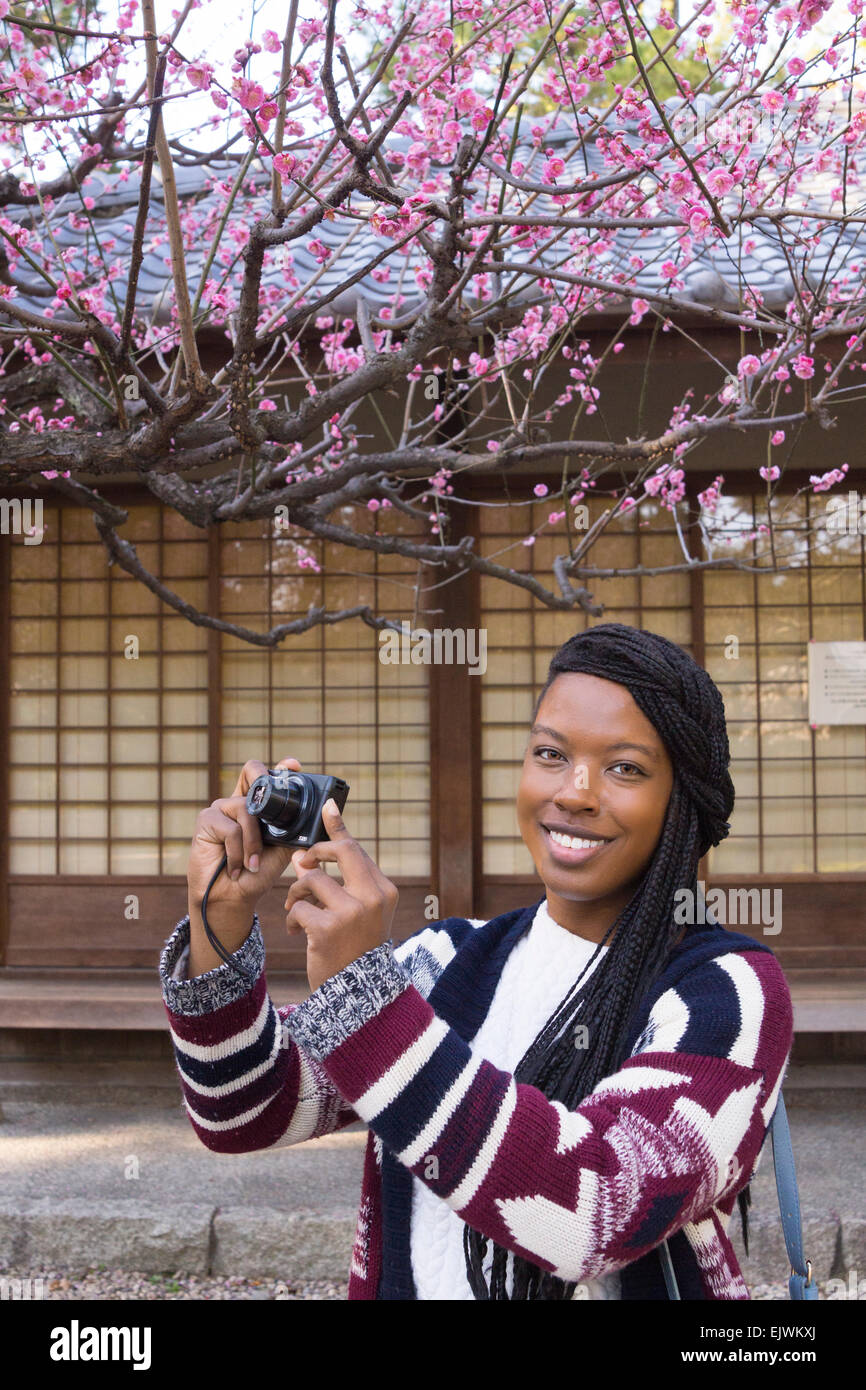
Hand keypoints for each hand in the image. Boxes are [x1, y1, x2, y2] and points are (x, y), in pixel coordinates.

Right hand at [187, 756, 302, 916]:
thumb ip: (293, 829)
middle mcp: (239, 802)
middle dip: (264, 781)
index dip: (281, 768)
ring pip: (247, 810)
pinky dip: (238, 852)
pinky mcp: (206, 819)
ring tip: (252, 864)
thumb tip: (316, 816)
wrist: (232, 898)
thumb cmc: (256, 874)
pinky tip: (236, 867)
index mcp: (258, 807)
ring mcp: (221, 808)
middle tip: (271, 804)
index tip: (294, 766)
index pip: (267, 778)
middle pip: (251, 771)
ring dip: (253, 843)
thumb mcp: (282, 850)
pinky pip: (231, 829)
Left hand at [284, 800, 398, 992]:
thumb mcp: (358, 914)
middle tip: (304, 860)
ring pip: (311, 879)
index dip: (339, 827)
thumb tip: (306, 856)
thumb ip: (341, 884)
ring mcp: (352, 912)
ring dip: (298, 894)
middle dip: (316, 850)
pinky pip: (298, 906)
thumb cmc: (355, 949)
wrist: (356, 992)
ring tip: (298, 912)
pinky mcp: (328, 928)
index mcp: (383, 890)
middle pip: (339, 852)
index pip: (357, 850)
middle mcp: (372, 897)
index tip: (328, 805)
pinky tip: (299, 933)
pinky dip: (294, 918)